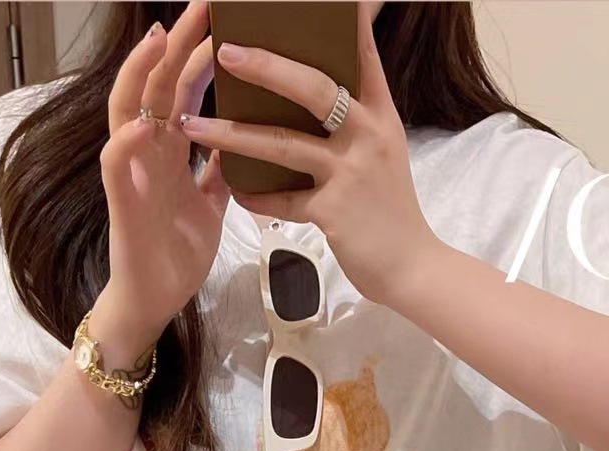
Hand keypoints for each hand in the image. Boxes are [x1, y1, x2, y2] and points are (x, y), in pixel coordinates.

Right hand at [98, 0, 230, 354]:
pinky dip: (127, 143)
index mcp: (170, 147)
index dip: (201, 50)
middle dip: (178, 41)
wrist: (156, 301)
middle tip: (202, 3)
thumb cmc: (178, 252)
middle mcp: (147, 150)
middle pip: (159, 83)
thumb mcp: (212, 202)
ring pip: (128, 109)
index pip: (184, 86)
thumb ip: (220, 167)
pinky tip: (142, 125)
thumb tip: (243, 137)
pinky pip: (117, 165)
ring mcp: (132, 172)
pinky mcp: (122, 203)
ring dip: (142, 74)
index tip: (225, 17)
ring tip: (158, 39)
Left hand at [180, 1, 437, 305]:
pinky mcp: (334, 211)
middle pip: (314, 88)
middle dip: (266, 67)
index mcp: (380, 115)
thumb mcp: (384, 154)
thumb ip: (356, 122)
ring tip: (194, 125)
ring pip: (284, 143)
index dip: (344, 21)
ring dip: (234, 133)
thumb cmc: (392, 211)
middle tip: (226, 51)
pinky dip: (255, 196)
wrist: (414, 268)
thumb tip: (318, 94)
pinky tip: (234, 189)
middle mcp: (368, 135)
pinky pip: (283, 199)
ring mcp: (351, 173)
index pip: (362, 54)